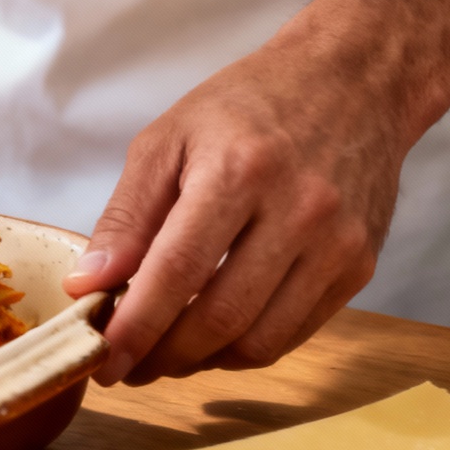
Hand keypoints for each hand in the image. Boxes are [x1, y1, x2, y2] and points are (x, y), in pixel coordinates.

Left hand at [62, 44, 406, 385]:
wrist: (354, 82)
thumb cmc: (248, 106)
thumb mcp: (167, 140)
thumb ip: (126, 217)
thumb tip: (89, 285)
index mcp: (238, 172)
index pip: (176, 272)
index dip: (135, 327)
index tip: (102, 362)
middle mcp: (297, 211)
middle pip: (219, 317)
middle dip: (162, 357)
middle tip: (126, 367)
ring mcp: (336, 244)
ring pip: (258, 340)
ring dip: (200, 362)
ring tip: (163, 354)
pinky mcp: (360, 266)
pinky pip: (292, 334)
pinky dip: (243, 348)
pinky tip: (211, 337)